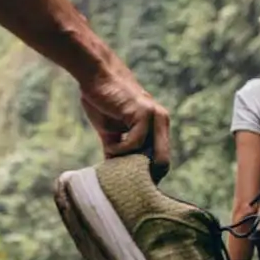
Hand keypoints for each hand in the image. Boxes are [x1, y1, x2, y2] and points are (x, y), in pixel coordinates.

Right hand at [80, 58, 170, 179]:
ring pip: (153, 156)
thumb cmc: (103, 102)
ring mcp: (154, 116)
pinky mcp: (143, 112)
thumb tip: (114, 178)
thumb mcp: (112, 134)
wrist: (96, 75)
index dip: (147, 176)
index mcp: (158, 127)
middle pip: (163, 163)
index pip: (162, 162)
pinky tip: (110, 146)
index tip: (129, 183)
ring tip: (112, 158)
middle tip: (122, 178)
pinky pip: (135, 143)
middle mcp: (161, 122)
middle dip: (143, 175)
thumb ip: (118, 152)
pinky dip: (120, 150)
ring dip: (129, 164)